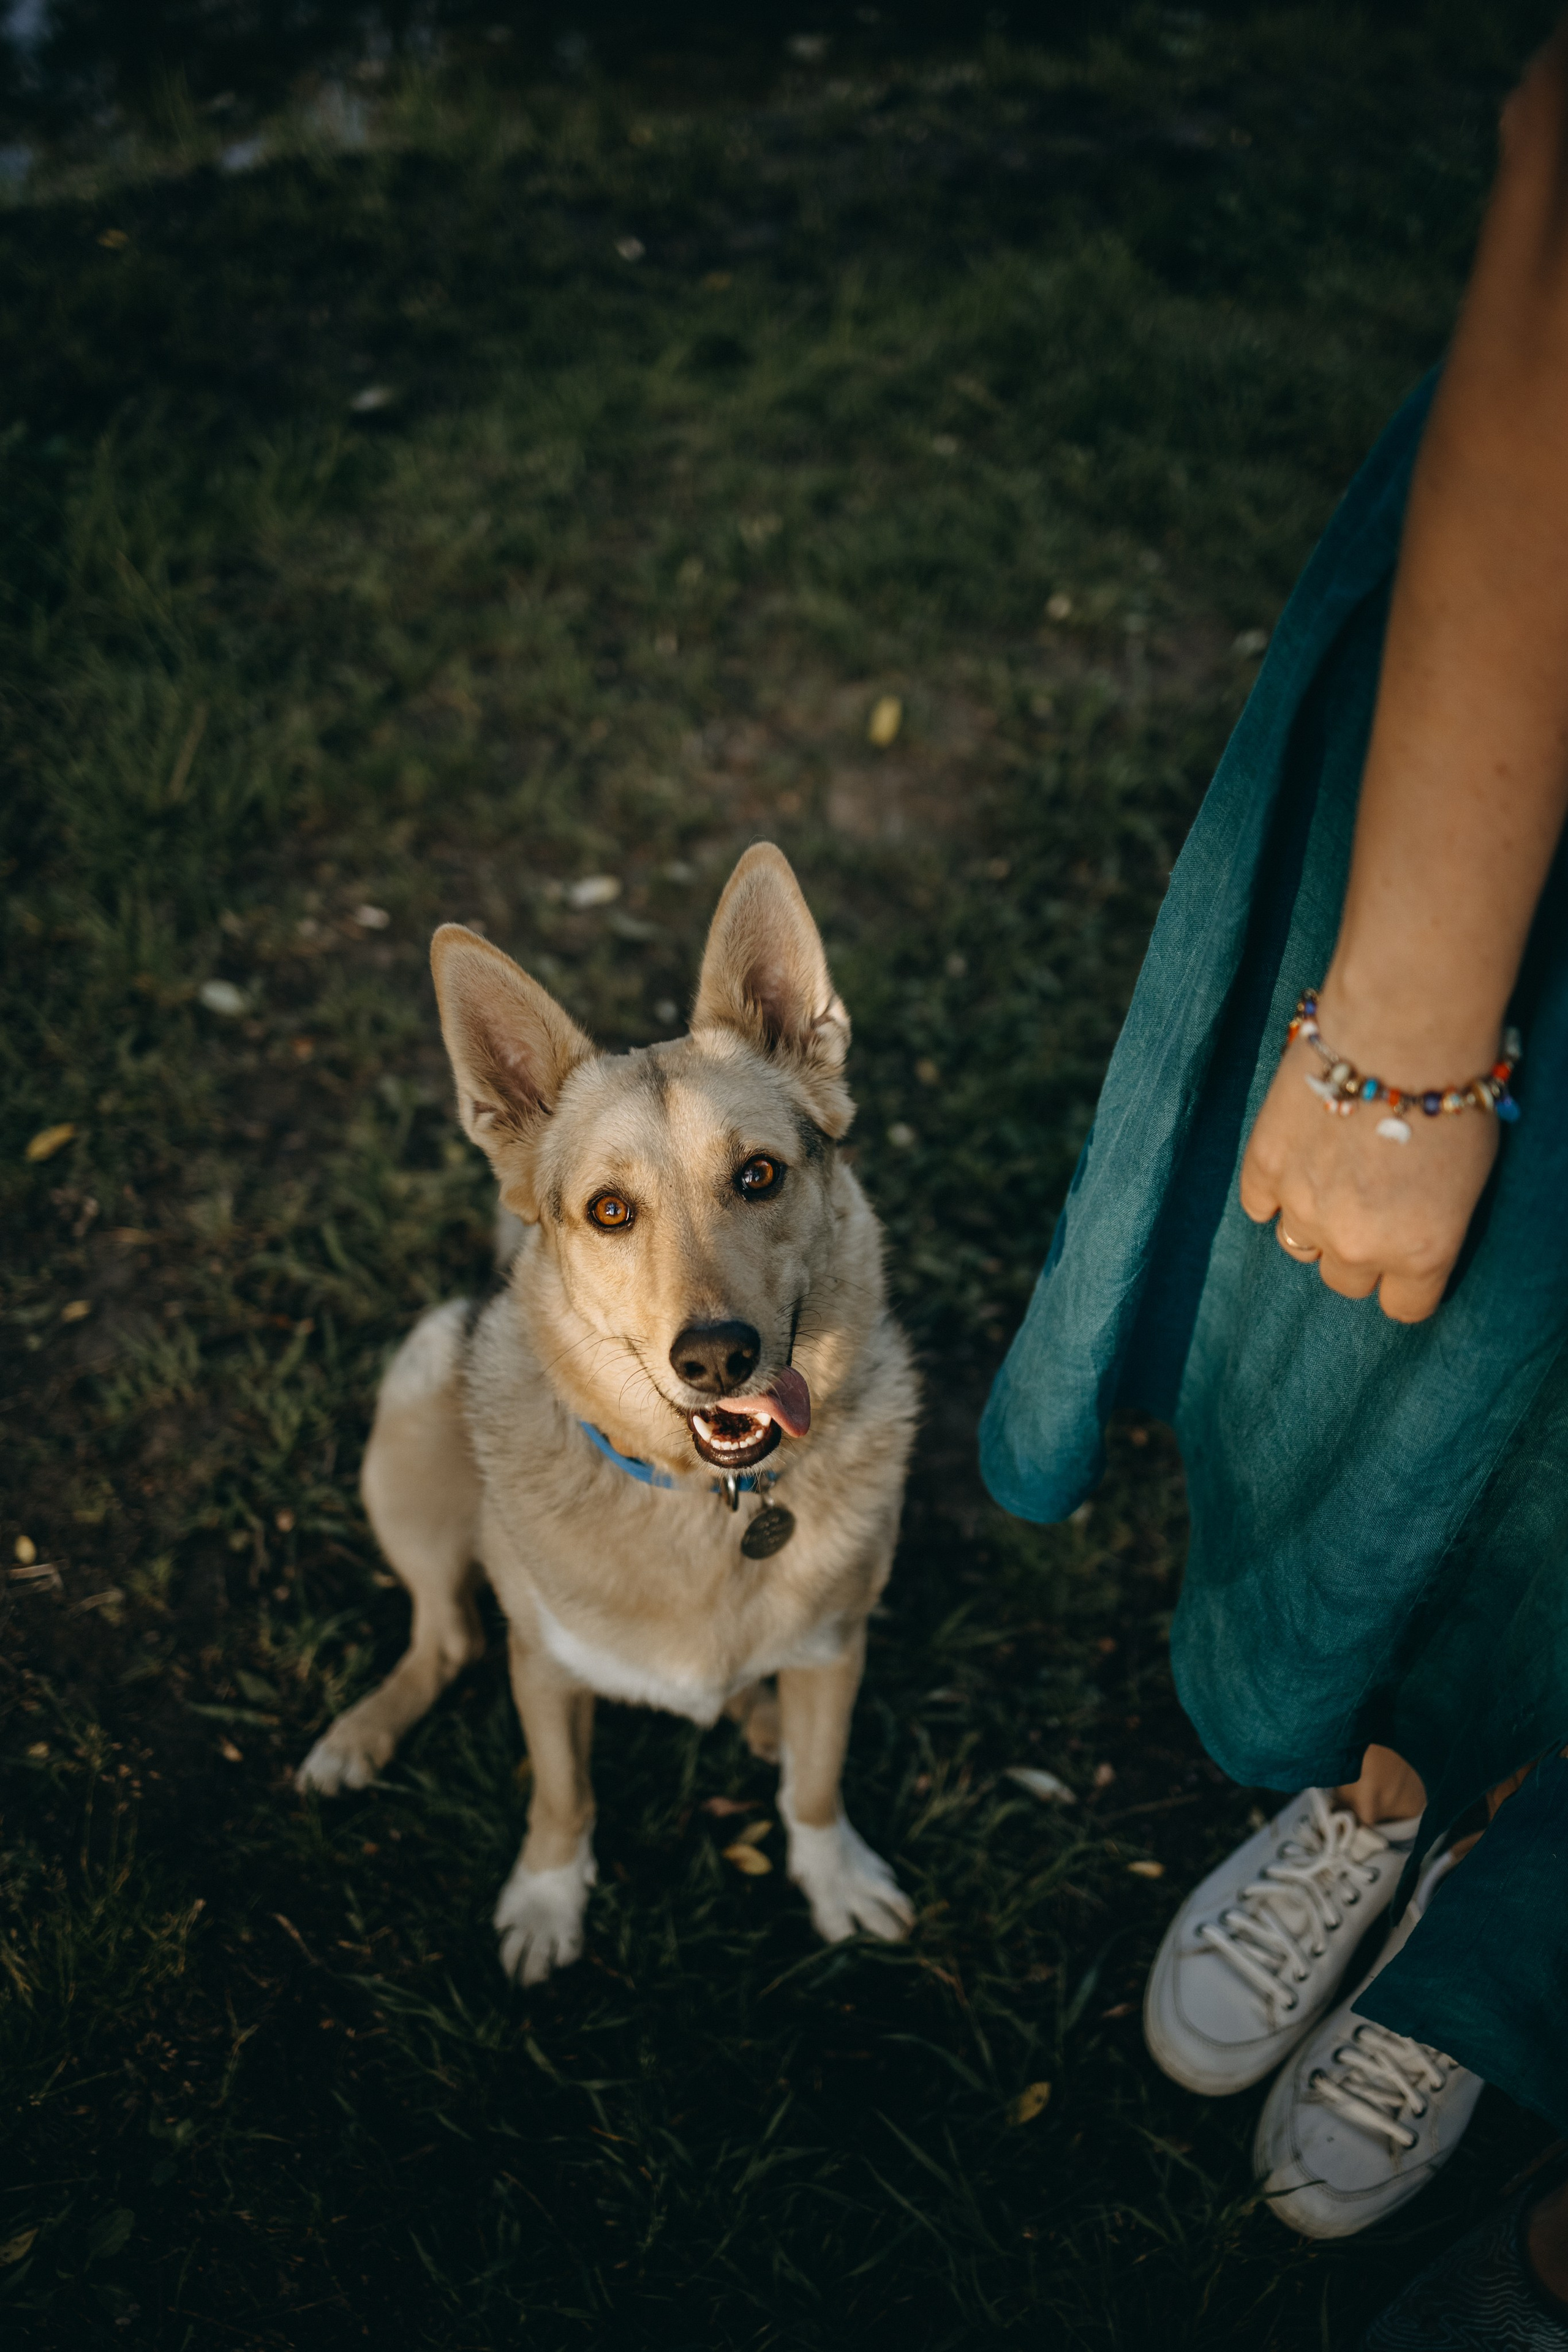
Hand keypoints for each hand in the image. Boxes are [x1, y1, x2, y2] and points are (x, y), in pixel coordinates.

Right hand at [1239, 995, 1499, 1323]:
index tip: (1402, 1252)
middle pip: (1345, 1280)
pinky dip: (1274, 1189)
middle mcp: (1358, 1244)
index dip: (1402, 1281)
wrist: (1401, 1032)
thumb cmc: (1452, 1095)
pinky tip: (1295, 1159)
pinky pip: (1259, 1205)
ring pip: (1298, 1245)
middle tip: (1368, 1201)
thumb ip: (1429, 1224)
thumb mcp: (1467, 1180)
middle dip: (1356, 1248)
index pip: (1402, 1307)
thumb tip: (1402, 1230)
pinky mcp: (1264, 1167)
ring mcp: (1305, 1207)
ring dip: (1312, 1221)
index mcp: (1420, 1253)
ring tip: (1329, 1176)